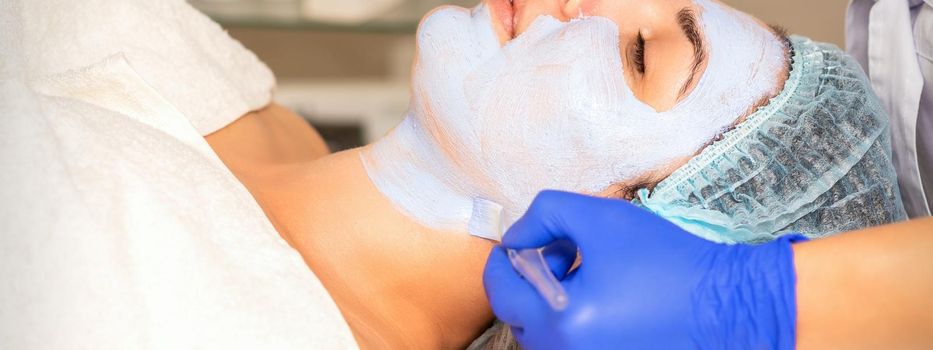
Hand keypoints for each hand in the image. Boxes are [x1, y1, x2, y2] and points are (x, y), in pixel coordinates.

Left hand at [483, 190, 801, 348]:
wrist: (731, 304)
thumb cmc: (668, 260)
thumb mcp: (601, 218)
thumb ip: (545, 215)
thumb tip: (516, 237)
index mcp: (559, 323)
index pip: (500, 292)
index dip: (501, 261)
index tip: (517, 242)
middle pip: (519, 316)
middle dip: (530, 278)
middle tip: (561, 250)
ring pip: (544, 333)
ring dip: (550, 299)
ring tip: (586, 271)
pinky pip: (572, 344)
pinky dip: (572, 320)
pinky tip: (603, 296)